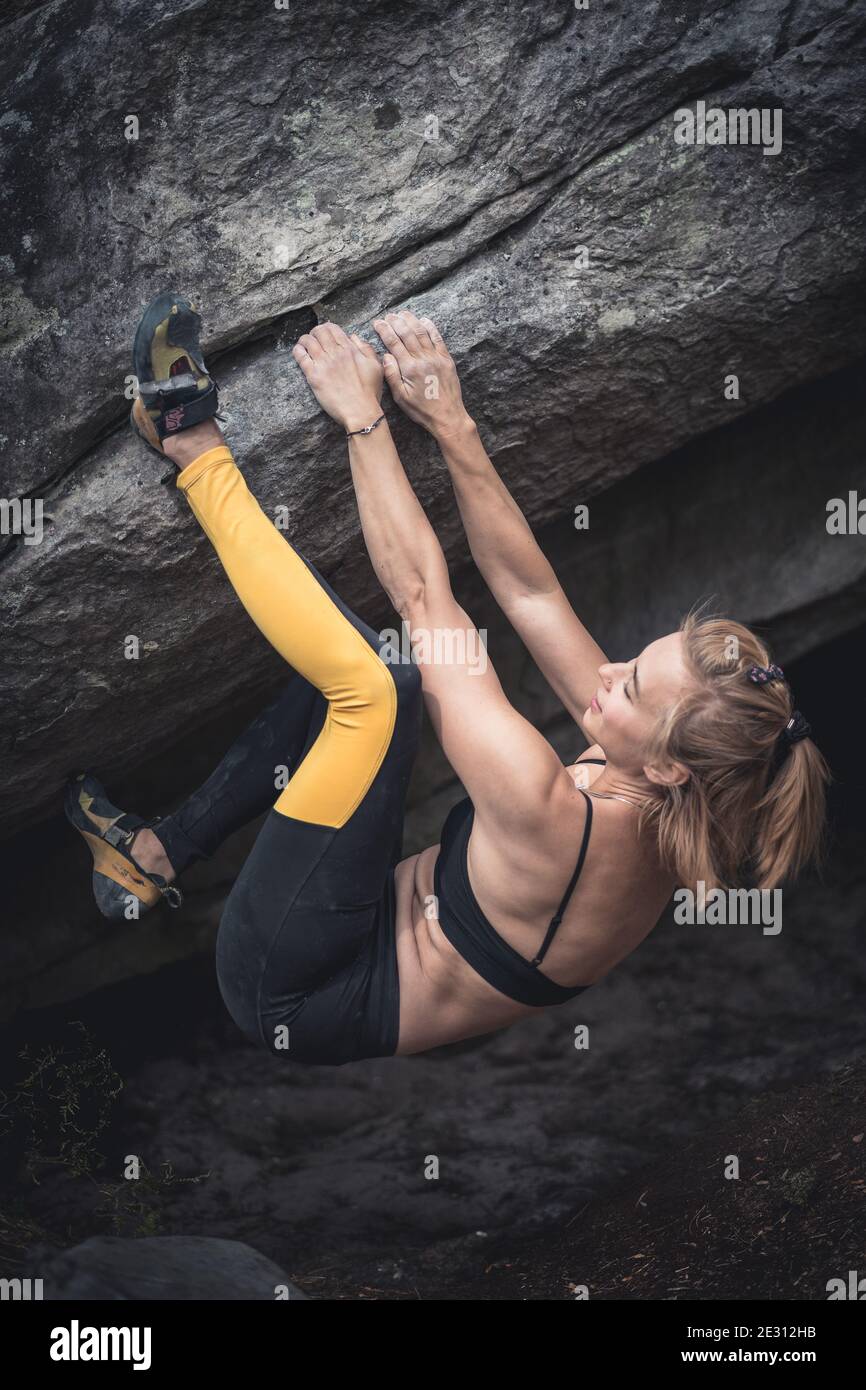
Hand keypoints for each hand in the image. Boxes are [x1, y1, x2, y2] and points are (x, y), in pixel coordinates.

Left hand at [292, 322, 383, 431]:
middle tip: (314, 338)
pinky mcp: (314, 376)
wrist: (360, 412)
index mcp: (350, 349)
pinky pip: (301, 357)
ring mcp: (324, 364)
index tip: (324, 333)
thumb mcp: (375, 366)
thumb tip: (353, 337)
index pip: (333, 329)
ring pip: (308, 341)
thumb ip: (366, 348)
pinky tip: (299, 351)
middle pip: (319, 332)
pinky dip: (298, 350)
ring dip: (305, 340)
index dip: (327, 328)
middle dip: (315, 332)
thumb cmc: (369, 392)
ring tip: (304, 344)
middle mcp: (336, 353)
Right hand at [372, 310, 471, 438]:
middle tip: (388, 316)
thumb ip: (392, 375)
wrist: (447, 416)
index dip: (384, 330)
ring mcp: (436, 357)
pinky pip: (438, 339)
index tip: (377, 323)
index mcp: (409, 368)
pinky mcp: (446, 359)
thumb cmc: (422, 410)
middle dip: (396, 322)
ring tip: (402, 313)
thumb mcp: (401, 397)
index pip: (393, 343)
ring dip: (411, 321)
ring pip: (421, 332)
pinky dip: (430, 328)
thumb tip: (385, 356)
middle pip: (407, 334)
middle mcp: (423, 359)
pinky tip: (424, 320)